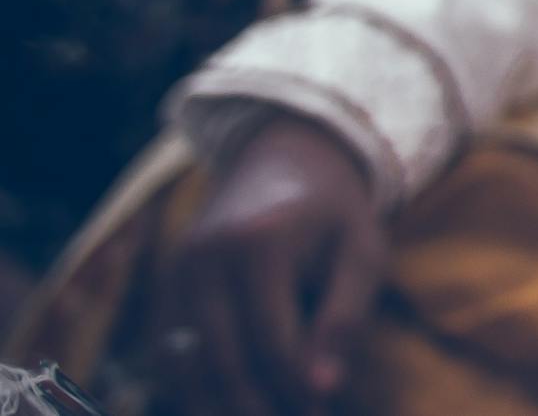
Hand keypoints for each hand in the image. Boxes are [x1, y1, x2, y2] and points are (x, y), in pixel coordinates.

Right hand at [160, 113, 386, 415]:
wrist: (286, 159)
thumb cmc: (335, 213)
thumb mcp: (361, 252)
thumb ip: (343, 317)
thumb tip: (324, 387)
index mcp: (261, 243)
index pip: (272, 338)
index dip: (296, 384)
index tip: (322, 406)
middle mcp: (205, 257)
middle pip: (220, 357)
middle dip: (254, 403)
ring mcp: (176, 270)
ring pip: (184, 362)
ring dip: (218, 401)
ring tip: (261, 413)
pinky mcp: (164, 284)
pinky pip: (166, 351)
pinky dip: (191, 384)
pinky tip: (225, 399)